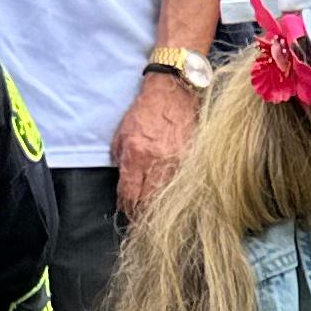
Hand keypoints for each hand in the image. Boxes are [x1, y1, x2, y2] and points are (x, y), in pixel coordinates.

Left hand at [114, 64, 202, 216]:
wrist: (174, 92)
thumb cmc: (145, 110)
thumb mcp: (122, 132)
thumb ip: (120, 158)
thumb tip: (124, 180)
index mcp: (136, 154)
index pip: (129, 193)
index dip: (126, 206)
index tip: (126, 210)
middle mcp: (155, 161)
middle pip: (148, 201)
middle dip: (141, 212)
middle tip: (139, 218)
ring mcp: (175, 162)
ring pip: (166, 196)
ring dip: (158, 206)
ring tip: (154, 211)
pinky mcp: (189, 160)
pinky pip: (180, 184)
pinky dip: (174, 192)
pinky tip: (170, 195)